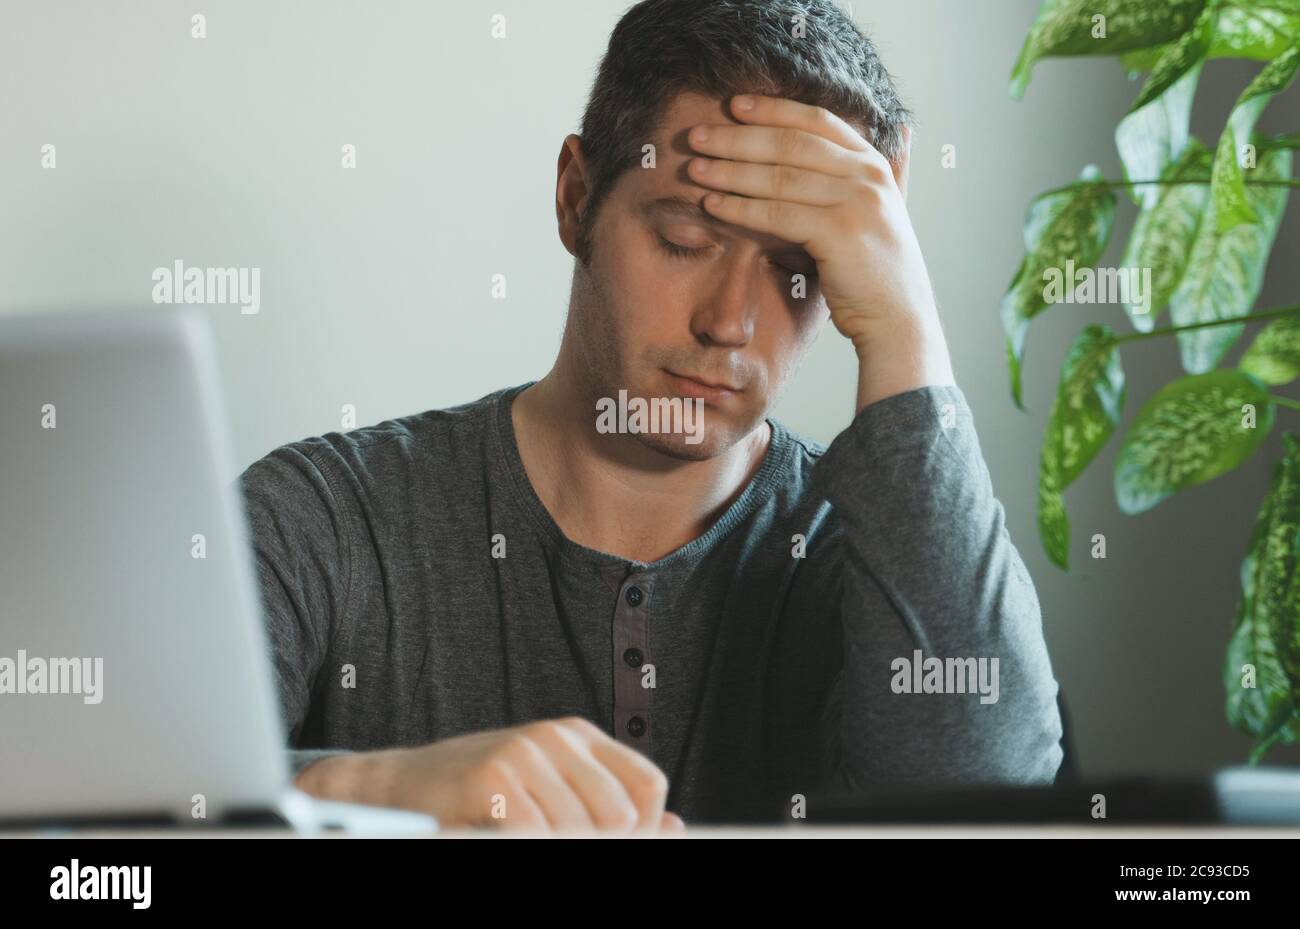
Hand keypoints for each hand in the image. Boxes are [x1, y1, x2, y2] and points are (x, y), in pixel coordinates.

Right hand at [295, 716, 683, 834]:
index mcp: (578, 735)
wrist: (399, 785)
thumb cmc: (481, 792)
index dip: (642, 827)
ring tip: (523, 835)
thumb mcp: (552, 790)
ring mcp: (523, 753)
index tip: (614, 842)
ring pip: (581, 831)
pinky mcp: (492, 778)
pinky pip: (538, 835)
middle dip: (601, 844)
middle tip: (556, 843)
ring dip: (556, 847)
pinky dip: (527, 845)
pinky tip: (501, 835)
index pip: (648, 785)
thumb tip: (674, 827)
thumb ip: (609, 806)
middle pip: (621, 815)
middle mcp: (555, 736)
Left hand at [686, 94, 953, 407]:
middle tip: (697, 135)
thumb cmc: (879, 272)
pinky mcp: (840, 232)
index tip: (734, 105)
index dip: (773, 110)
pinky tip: (713, 206)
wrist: (899, 321)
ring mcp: (857, 201)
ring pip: (780, 176)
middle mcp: (867, 175)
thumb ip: (889, 172)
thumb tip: (904, 132)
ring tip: (694, 169)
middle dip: (739, 137)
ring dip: (730, 170)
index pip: (817, 120)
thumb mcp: (885, 211)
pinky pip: (779, 213)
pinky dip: (741, 207)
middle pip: (791, 143)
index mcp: (873, 163)